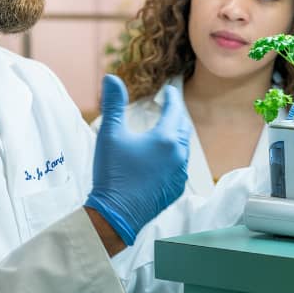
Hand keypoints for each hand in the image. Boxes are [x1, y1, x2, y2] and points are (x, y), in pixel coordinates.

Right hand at [85, 75, 190, 244]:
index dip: (172, 98)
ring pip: (184, 146)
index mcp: (165, 139)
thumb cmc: (113, 173)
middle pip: (183, 127)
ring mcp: (180, 174)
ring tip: (167, 128)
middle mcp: (178, 155)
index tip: (169, 90)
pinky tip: (165, 155)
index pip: (175, 110)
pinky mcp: (176, 188)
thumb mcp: (110, 135)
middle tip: (170, 106)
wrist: (116, 215)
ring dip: (177, 134)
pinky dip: (176, 153)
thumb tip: (112, 78)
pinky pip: (182, 164)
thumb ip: (114, 104)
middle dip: (177, 114)